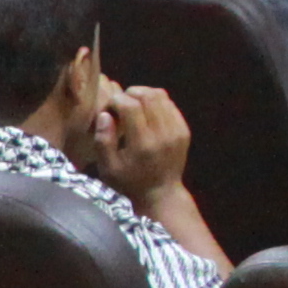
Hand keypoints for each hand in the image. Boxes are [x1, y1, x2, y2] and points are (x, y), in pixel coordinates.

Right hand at [85, 80, 193, 198]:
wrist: (161, 194)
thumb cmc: (130, 182)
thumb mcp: (108, 169)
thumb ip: (103, 141)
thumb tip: (105, 114)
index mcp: (142, 143)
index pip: (130, 105)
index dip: (116, 101)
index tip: (109, 110)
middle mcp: (162, 133)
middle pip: (147, 96)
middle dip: (129, 94)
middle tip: (120, 105)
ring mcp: (176, 130)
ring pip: (160, 96)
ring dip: (143, 95)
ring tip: (133, 105)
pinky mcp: (184, 130)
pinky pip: (170, 104)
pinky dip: (156, 102)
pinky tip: (147, 113)